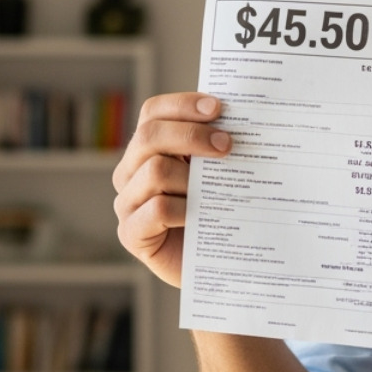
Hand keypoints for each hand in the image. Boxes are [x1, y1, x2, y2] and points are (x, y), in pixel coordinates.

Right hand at [112, 93, 231, 287]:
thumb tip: (244, 116)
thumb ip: (216, 145)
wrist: (215, 266)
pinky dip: (184, 208)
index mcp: (146, 150)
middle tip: (229, 145)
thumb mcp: (215, 173)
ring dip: (192, 177)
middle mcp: (130, 172)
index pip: (153, 112)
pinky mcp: (131, 234)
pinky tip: (202, 216)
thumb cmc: (216, 214)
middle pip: (150, 136)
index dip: (182, 105)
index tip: (219, 108)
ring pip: (154, 170)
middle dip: (192, 135)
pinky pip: (157, 209)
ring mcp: (127, 203)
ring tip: (218, 190)